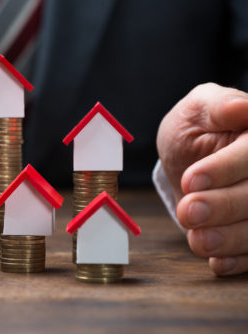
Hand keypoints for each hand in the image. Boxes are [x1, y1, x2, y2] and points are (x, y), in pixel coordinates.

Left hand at [157, 83, 247, 275]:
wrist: (190, 159)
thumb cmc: (196, 129)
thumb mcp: (198, 109)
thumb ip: (218, 105)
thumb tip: (241, 107)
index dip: (226, 168)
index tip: (192, 179)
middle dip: (224, 206)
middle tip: (188, 212)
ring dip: (232, 238)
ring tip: (198, 241)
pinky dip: (240, 260)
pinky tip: (218, 263)